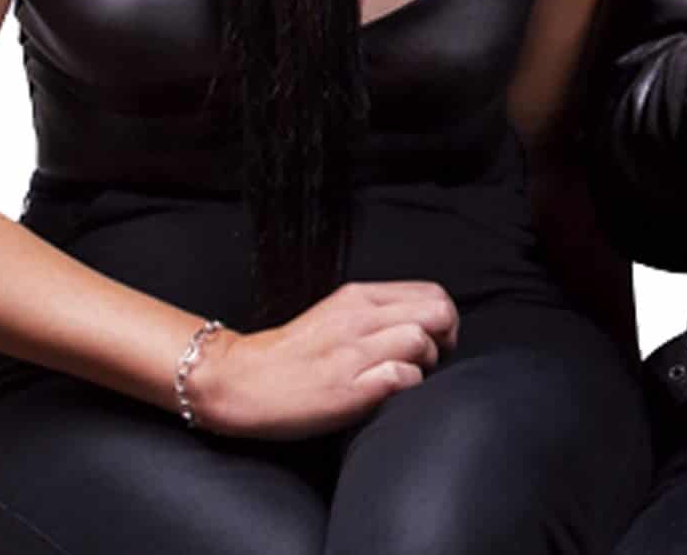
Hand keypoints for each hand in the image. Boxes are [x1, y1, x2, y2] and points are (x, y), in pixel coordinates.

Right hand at [188, 280, 459, 438]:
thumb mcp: (336, 315)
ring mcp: (353, 352)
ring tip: (407, 377)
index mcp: (358, 297)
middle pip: (437, 312)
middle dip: (446, 338)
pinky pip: (402, 378)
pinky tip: (388, 393)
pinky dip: (406, 387)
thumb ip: (375, 313)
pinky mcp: (349, 388)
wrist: (240, 381)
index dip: (444, 319)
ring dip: (426, 364)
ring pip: (422, 341)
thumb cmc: (291, 355)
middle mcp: (359, 318)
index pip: (431, 292)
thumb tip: (423, 325)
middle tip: (431, 360)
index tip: (435, 340)